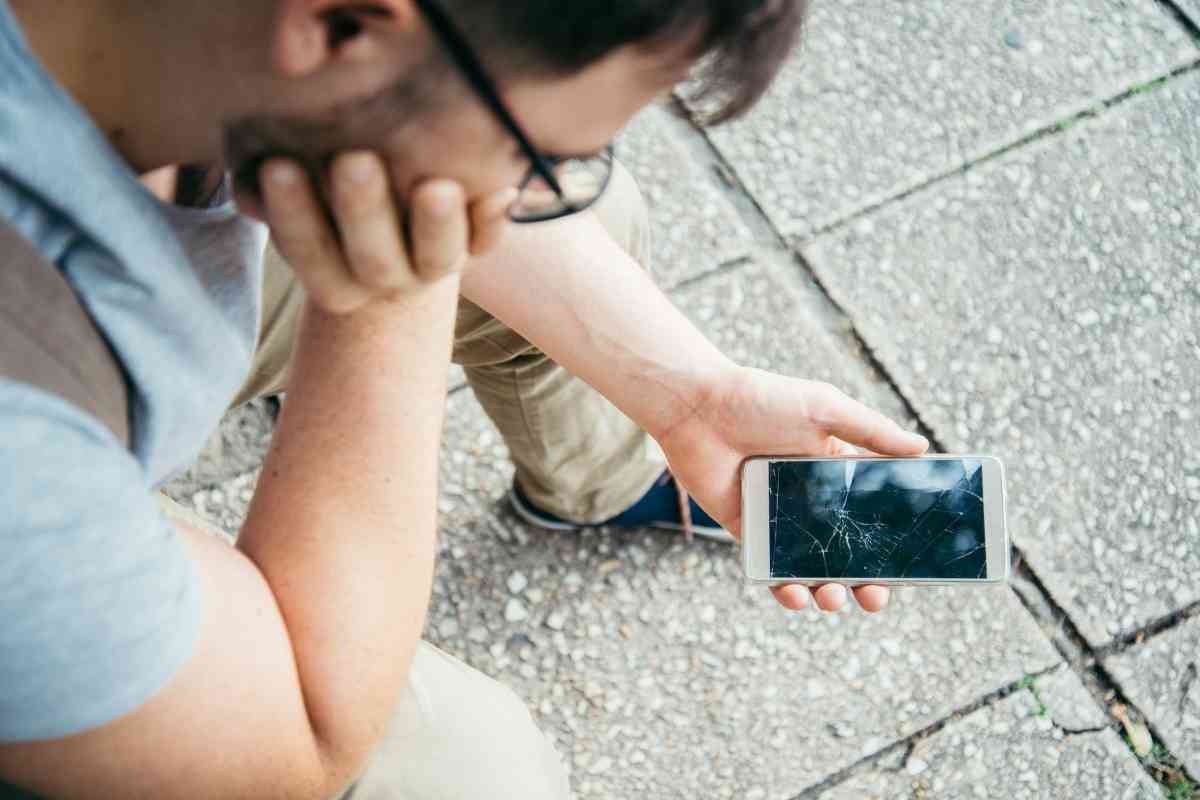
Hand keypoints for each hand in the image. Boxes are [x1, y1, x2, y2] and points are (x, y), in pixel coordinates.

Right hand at [253, 152, 515, 313]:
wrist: (395, 208)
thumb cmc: (328, 188)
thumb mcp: (299, 185)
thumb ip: (273, 184)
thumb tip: (249, 184)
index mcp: (336, 276)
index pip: (313, 257)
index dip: (295, 219)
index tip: (278, 166)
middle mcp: (387, 279)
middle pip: (375, 263)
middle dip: (363, 213)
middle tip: (354, 161)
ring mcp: (434, 266)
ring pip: (437, 260)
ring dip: (437, 226)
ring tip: (436, 187)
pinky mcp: (475, 246)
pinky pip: (488, 244)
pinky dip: (493, 220)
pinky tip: (500, 189)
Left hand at [656, 366, 929, 613]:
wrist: (697, 408)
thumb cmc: (762, 400)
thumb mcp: (826, 408)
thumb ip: (872, 431)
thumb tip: (923, 447)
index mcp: (837, 470)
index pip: (876, 514)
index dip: (895, 543)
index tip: (914, 566)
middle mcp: (811, 498)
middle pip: (849, 551)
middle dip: (867, 581)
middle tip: (875, 598)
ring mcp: (779, 518)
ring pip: (812, 567)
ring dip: (829, 591)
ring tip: (833, 596)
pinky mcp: (746, 530)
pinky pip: (770, 567)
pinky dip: (785, 587)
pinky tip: (795, 593)